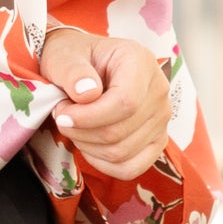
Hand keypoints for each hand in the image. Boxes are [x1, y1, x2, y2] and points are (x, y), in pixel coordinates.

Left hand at [39, 30, 171, 179]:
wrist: (84, 66)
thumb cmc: (74, 58)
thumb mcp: (63, 56)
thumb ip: (72, 71)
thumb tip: (87, 94)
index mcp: (140, 62)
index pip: (125, 102)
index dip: (89, 117)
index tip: (61, 114)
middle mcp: (158, 90)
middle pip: (120, 131)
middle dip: (81, 132)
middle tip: (62, 117)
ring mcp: (161, 118)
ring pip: (121, 152)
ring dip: (88, 146)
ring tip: (75, 126)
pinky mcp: (156, 141)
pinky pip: (130, 168)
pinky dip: (103, 164)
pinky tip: (88, 145)